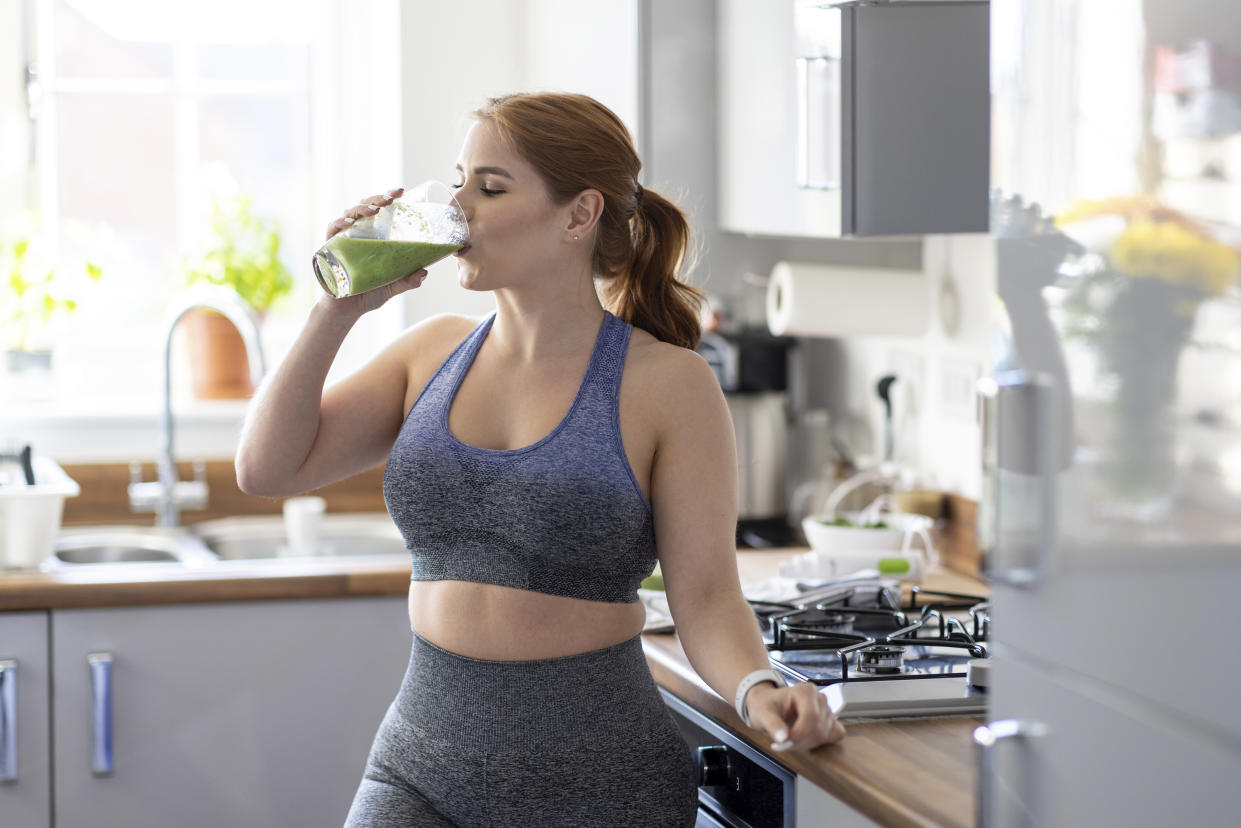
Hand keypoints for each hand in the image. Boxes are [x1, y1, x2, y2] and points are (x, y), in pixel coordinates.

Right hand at [319, 187, 426, 315]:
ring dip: (362, 208)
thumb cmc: (367, 294)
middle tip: (392, 197)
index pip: (379, 211)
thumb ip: (407, 280)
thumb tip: (424, 272)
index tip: (401, 191)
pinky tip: (351, 221)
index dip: (387, 198)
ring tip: (377, 208)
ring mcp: (342, 239)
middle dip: (377, 198)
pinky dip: (340, 223)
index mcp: (372, 237)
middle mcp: (357, 234)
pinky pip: (333, 229)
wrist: (346, 310)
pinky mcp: (329, 248)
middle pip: (365, 208)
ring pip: (350, 214)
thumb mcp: (392, 287)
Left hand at [744, 681, 845, 751]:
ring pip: (826, 733)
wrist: (768, 703)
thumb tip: (783, 738)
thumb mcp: (762, 713)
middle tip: (783, 742)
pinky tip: (806, 739)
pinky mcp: (830, 720)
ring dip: (807, 743)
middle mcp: (819, 698)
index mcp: (805, 691)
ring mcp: (826, 709)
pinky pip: (836, 733)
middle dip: (801, 741)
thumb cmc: (766, 705)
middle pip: (819, 728)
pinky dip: (822, 741)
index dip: (798, 735)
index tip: (783, 743)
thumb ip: (772, 725)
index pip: (811, 718)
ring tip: (791, 737)